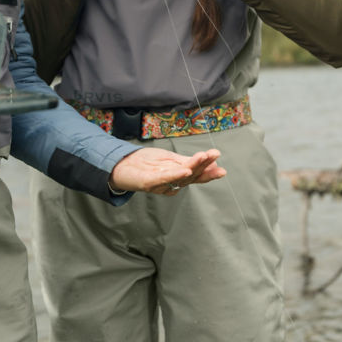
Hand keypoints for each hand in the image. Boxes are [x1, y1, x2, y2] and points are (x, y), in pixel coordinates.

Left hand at [109, 147, 225, 195]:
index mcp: (178, 178)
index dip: (209, 173)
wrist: (120, 165)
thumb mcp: (169, 159)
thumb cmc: (144, 163)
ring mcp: (160, 185)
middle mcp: (171, 184)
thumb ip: (187, 161)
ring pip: (180, 177)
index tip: (222, 169)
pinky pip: (164, 179)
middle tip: (215, 155)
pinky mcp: (148, 183)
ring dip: (193, 167)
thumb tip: (210, 159)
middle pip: (191, 175)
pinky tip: (185, 171)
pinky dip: (176, 175)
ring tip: (204, 157)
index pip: (196, 175)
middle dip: (204, 165)